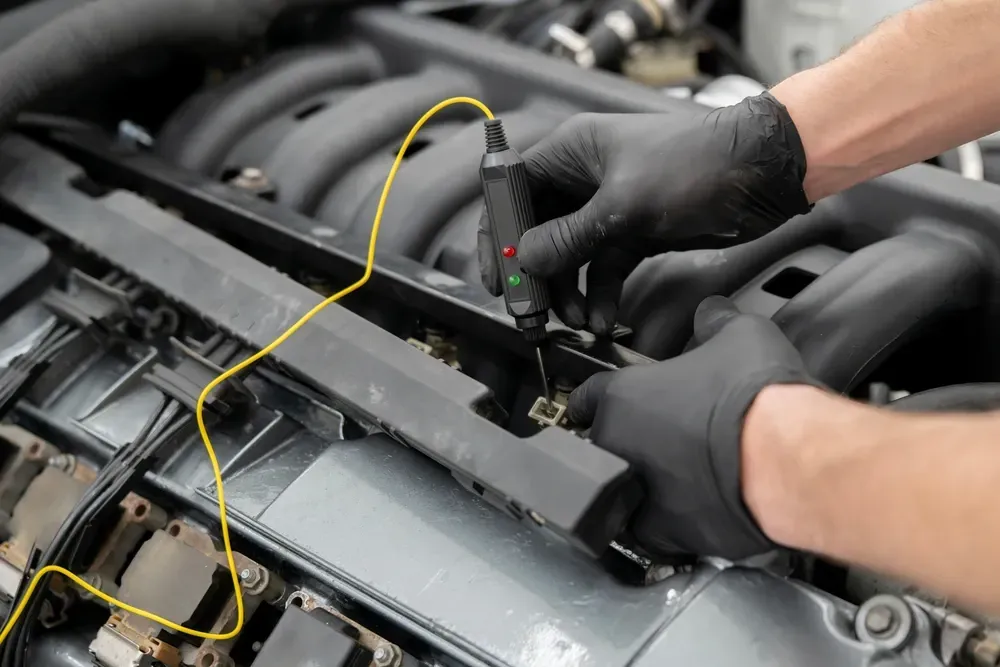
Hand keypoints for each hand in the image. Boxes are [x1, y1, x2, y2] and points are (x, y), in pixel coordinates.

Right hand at [478, 92, 810, 334]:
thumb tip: (527, 260)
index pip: (512, 190)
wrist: (762, 174)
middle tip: (534, 314)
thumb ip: (570, 237)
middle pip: (538, 231)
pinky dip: (601, 295)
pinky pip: (603, 270)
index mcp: (570, 153)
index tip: (498, 275)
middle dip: (536, 275)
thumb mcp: (624, 205)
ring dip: (569, 292)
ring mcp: (607, 209)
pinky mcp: (632, 234)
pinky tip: (603, 319)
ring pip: (569, 257)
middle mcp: (582, 179)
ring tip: (577, 323)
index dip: (499, 232)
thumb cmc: (694, 166)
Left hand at [568, 296, 821, 559]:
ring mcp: (638, 497)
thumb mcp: (738, 334)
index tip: (597, 404)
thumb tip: (712, 312)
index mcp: (622, 398)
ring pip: (624, 495)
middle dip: (625, 444)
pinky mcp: (670, 536)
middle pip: (602, 448)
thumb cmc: (755, 395)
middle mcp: (618, 449)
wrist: (785, 458)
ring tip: (677, 479)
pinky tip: (698, 511)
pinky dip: (674, 523)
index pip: (585, 398)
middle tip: (661, 439)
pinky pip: (659, 532)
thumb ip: (714, 321)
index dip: (594, 399)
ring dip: (642, 487)